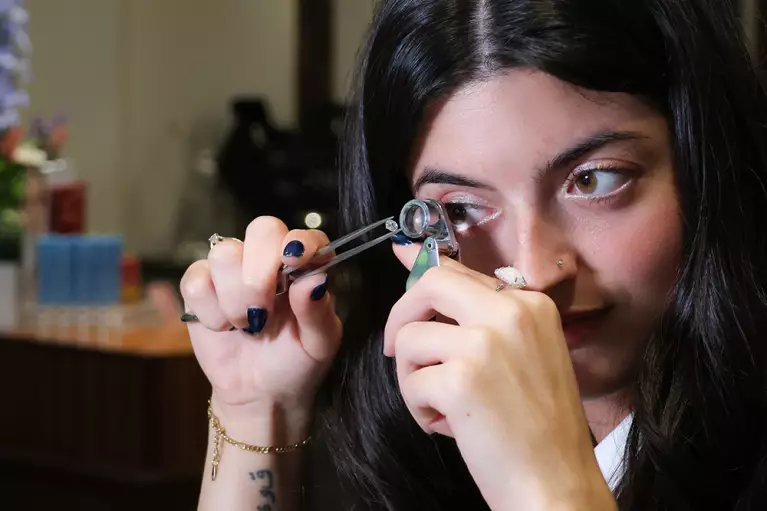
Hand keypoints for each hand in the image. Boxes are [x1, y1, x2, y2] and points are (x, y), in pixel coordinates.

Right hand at [180, 217, 341, 432]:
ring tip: (247, 325)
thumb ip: (318, 312)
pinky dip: (209, 311)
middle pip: (261, 229)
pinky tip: (223, 327)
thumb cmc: (296, 363)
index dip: (300, 242)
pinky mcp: (200, 286)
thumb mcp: (318, 345)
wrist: (259, 394)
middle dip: (260, 270)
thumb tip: (315, 281)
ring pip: (223, 253)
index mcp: (304, 267)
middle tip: (264, 311)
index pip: (305, 235)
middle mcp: (270, 259)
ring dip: (234, 297)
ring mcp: (233, 270)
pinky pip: (195, 280)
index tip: (295, 260)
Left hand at [383, 244, 614, 510]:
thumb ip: (483, 320)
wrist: (557, 484)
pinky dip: (420, 408)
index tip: (403, 266)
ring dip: (414, 377)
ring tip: (442, 407)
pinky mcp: (460, 379)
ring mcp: (485, 343)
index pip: (461, 271)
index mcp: (530, 304)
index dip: (423, 272)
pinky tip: (448, 427)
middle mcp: (510, 313)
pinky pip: (411, 380)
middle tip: (397, 349)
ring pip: (410, 338)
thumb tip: (430, 277)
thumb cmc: (539, 428)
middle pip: (430, 284)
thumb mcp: (524, 355)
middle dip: (402, 315)